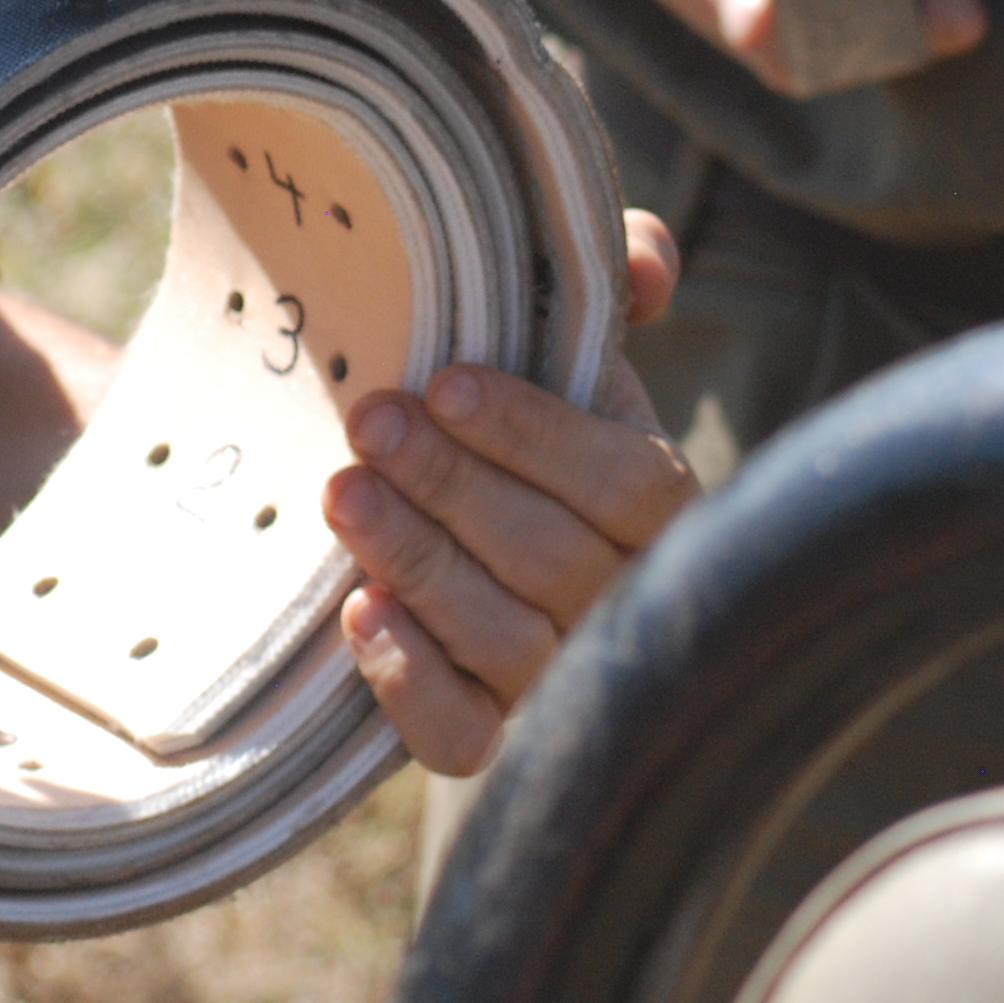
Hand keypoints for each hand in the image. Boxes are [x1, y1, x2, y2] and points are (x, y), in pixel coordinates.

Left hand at [326, 208, 696, 774]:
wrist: (442, 501)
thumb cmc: (516, 411)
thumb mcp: (570, 336)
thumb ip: (618, 279)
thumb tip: (649, 266)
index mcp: (659, 504)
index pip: (625, 484)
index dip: (537, 436)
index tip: (447, 382)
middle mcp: (623, 601)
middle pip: (554, 561)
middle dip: (452, 486)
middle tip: (371, 425)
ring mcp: (557, 677)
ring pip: (507, 645)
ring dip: (420, 564)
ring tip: (344, 495)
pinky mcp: (487, 734)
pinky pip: (460, 736)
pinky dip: (410, 681)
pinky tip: (360, 612)